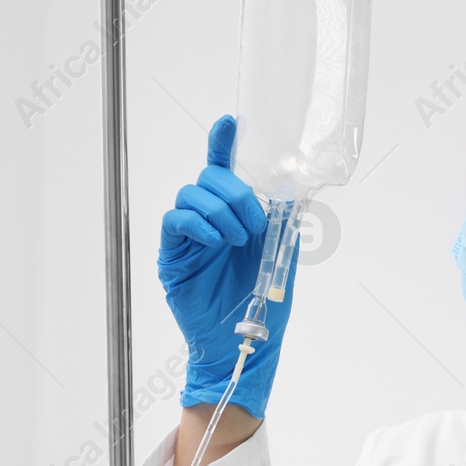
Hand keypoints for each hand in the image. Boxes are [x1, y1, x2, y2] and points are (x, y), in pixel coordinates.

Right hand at [157, 115, 298, 418]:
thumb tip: (292, 191)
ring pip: (191, 195)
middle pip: (207, 178)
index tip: (231, 121)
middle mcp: (208, 221)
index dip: (223, 143)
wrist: (243, 344)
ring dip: (220, 211)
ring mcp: (188, 237)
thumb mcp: (280, 257)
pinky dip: (198, 224)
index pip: (223, 170)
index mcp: (233, 216)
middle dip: (235, 193)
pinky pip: (175, 222)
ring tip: (238, 240)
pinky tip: (216, 242)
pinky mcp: (173, 255)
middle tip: (254, 224)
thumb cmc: (261, 305)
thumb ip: (281, 223)